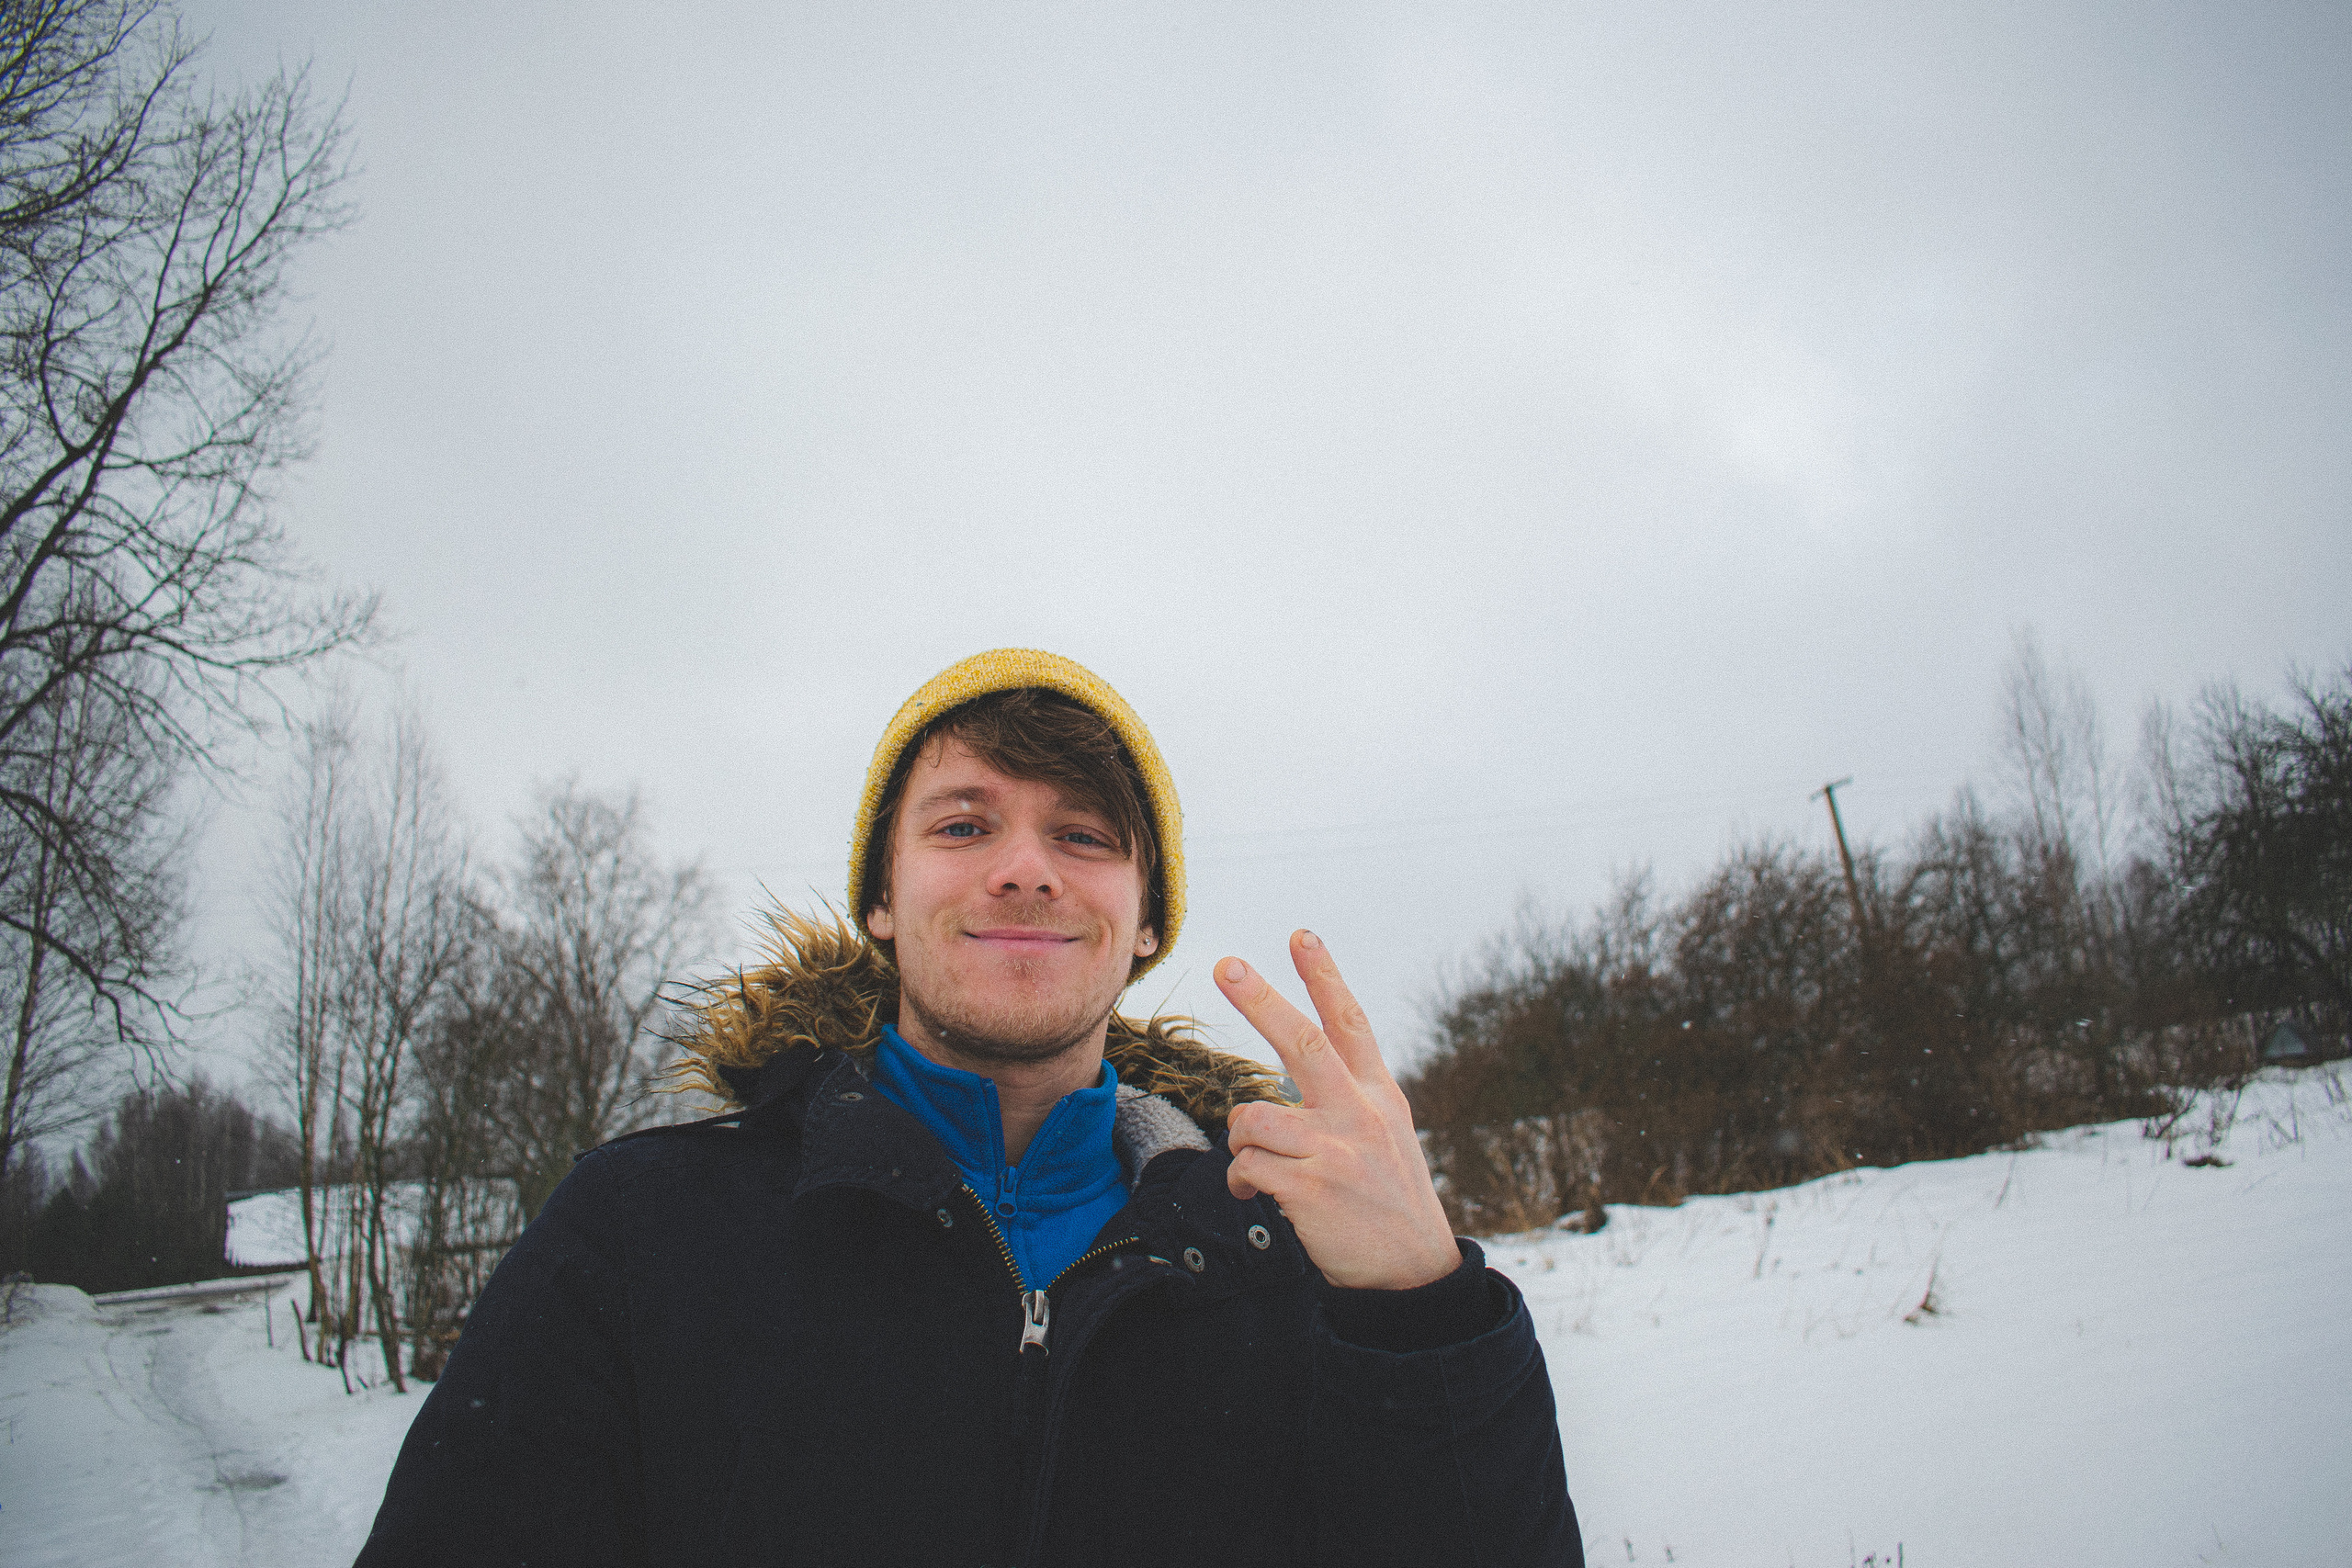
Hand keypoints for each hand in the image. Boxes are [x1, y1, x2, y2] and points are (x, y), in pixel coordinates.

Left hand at [1216, 931, 1461, 1290]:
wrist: (1412, 1270)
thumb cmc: (1388, 1198)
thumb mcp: (1387, 1135)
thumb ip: (1350, 1099)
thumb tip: (1291, 1081)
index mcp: (1378, 1094)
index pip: (1350, 1023)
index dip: (1324, 976)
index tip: (1301, 935)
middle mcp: (1358, 1113)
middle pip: (1301, 1043)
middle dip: (1260, 1000)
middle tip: (1225, 966)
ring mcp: (1334, 1150)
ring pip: (1253, 1117)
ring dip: (1243, 1141)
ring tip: (1258, 1163)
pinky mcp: (1309, 1188)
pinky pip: (1246, 1166)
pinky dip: (1241, 1180)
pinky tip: (1256, 1195)